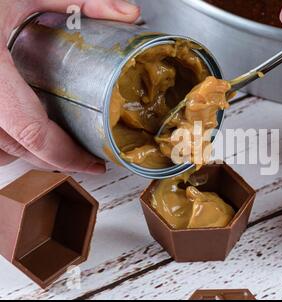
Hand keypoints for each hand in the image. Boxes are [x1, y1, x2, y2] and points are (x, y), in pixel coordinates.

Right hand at [0, 0, 139, 172]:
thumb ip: (75, 2)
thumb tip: (127, 13)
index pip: (34, 132)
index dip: (68, 157)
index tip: (93, 164)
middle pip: (19, 149)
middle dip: (56, 159)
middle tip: (84, 158)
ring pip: (0, 150)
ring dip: (30, 152)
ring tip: (58, 147)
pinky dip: (9, 141)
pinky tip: (24, 130)